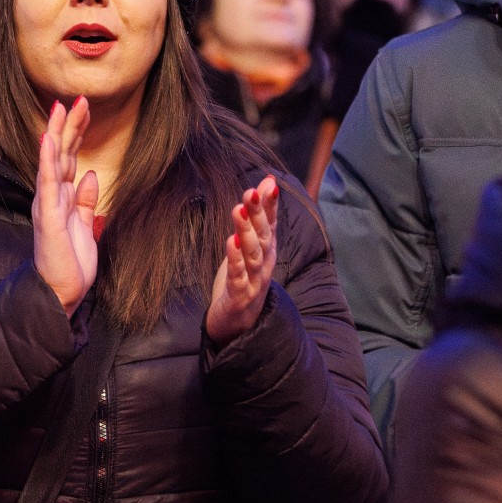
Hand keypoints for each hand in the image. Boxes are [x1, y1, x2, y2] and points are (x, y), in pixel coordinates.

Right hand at [33, 97, 98, 316]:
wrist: (60, 291)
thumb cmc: (71, 262)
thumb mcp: (86, 226)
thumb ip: (86, 200)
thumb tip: (92, 174)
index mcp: (63, 197)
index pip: (69, 157)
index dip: (76, 133)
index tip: (84, 108)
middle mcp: (52, 196)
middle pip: (61, 152)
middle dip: (70, 125)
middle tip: (79, 98)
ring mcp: (48, 203)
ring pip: (52, 161)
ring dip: (57, 133)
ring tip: (61, 107)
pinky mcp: (48, 216)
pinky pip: (47, 183)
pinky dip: (46, 160)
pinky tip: (47, 140)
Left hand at [205, 176, 278, 345]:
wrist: (238, 322)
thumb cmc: (244, 277)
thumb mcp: (251, 242)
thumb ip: (259, 213)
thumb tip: (269, 180)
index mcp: (267, 250)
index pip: (270, 223)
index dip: (270, 204)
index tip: (270, 184)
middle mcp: (264, 263)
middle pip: (263, 236)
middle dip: (258, 213)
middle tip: (250, 192)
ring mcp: (254, 281)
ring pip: (252, 255)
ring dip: (246, 232)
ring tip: (239, 211)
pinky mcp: (240, 296)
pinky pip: (238, 276)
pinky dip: (235, 260)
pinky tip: (230, 243)